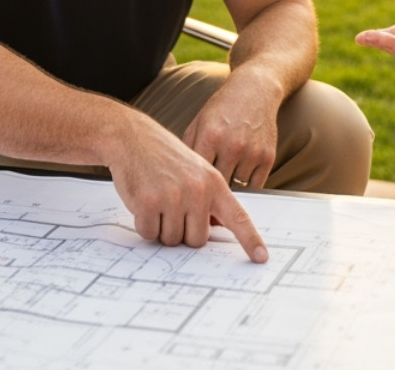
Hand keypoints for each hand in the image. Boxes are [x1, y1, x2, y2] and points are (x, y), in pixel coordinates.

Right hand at [108, 116, 268, 262]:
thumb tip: (217, 227)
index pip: (238, 217)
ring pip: (172, 240)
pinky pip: (149, 234)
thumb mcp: (196, 170)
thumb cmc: (164, 156)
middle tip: (171, 208)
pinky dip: (144, 224)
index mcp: (214, 182)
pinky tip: (143, 201)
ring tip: (157, 200)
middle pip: (197, 240)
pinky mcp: (149, 203)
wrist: (132, 137)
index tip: (261, 257)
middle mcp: (197, 190)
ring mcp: (173, 197)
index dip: (250, 240)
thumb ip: (210, 197)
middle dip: (182, 232)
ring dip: (161, 228)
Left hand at [182, 69, 280, 190]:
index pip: (197, 175)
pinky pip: (255, 186)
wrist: (255, 90)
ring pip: (236, 189)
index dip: (192, 186)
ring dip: (230, 187)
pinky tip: (238, 176)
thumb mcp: (198, 123)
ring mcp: (252, 152)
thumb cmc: (223, 108)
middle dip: (211, 189)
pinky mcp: (268, 157)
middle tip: (205, 192)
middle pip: (217, 185)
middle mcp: (232, 145)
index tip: (190, 192)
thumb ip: (188, 151)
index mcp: (210, 136)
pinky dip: (246, 186)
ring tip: (223, 179)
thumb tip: (182, 180)